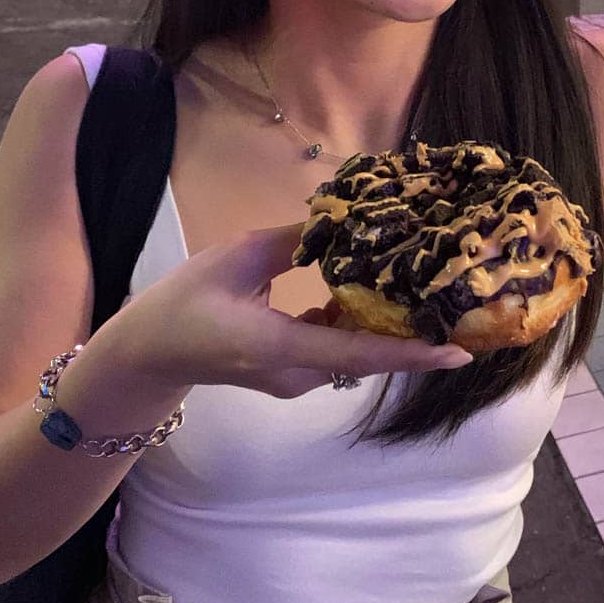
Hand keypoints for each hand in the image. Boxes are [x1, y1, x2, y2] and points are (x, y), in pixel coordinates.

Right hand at [103, 223, 472, 399]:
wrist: (147, 354)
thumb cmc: (181, 303)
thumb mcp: (234, 258)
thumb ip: (292, 243)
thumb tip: (344, 223)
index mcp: (278, 347)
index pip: (357, 353)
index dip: (410, 354)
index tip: (457, 353)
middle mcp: (296, 374)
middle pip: (365, 355)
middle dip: (411, 335)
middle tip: (455, 308)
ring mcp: (294, 379)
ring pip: (352, 352)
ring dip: (385, 327)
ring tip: (426, 295)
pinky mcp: (290, 373)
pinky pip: (335, 350)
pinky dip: (356, 326)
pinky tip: (370, 294)